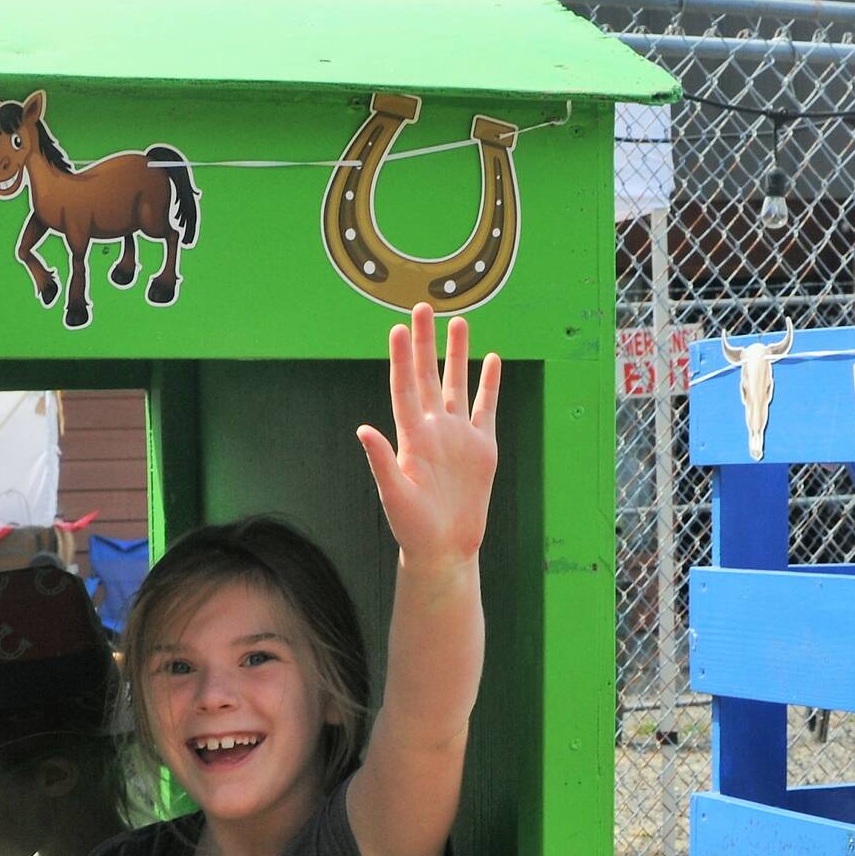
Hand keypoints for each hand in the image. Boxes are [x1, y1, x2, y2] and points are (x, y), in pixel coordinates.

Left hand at [356, 303, 499, 571]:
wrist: (444, 548)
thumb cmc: (412, 528)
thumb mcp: (394, 495)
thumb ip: (381, 461)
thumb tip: (363, 429)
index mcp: (411, 438)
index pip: (404, 388)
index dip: (401, 359)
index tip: (396, 329)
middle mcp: (434, 430)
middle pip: (429, 376)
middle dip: (425, 343)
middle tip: (422, 307)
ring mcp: (459, 436)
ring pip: (458, 384)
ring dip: (457, 354)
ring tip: (457, 321)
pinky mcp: (483, 447)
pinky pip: (487, 407)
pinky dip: (490, 383)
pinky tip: (491, 359)